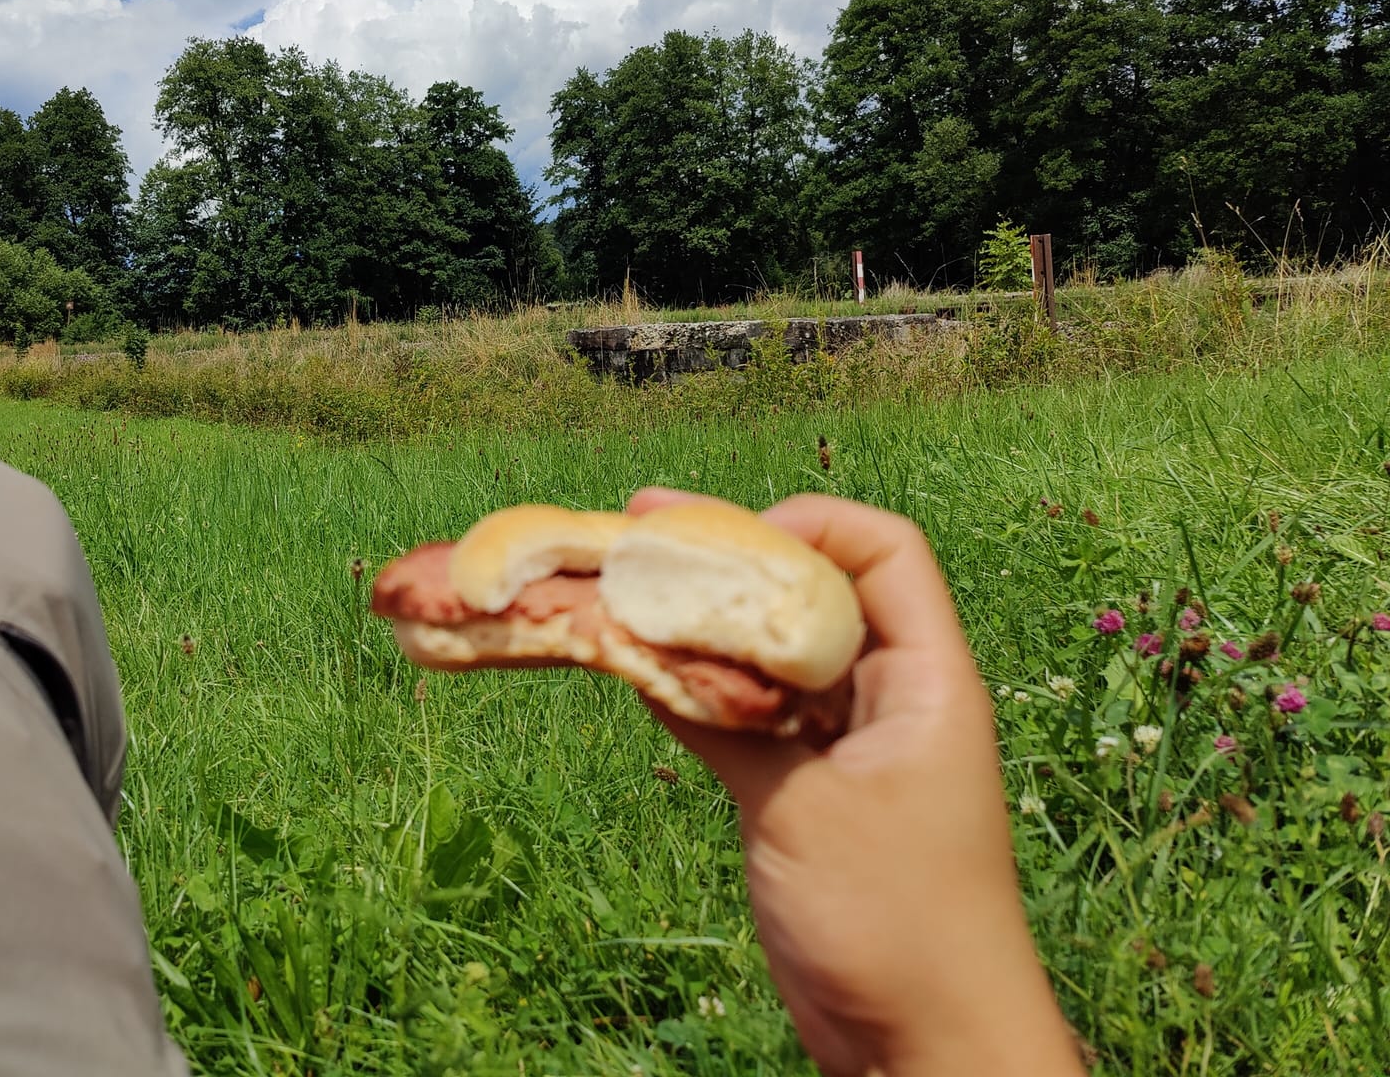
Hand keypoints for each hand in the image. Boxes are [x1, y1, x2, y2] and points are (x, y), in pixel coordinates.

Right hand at [629, 488, 1081, 1076]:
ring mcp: (845, 746)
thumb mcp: (805, 809)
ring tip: (622, 587)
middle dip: (730, 558)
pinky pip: (746, 717)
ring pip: (770, 655)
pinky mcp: (806, 794)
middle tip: (638, 528)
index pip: (883, 551)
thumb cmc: (898, 924)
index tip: (727, 540)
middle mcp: (888, 698)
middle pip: (813, 591)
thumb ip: (729, 723)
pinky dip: (695, 691)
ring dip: (703, 625)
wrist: (928, 1047)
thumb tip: (646, 647)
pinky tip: (634, 668)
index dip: (809, 524)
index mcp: (926, 680)